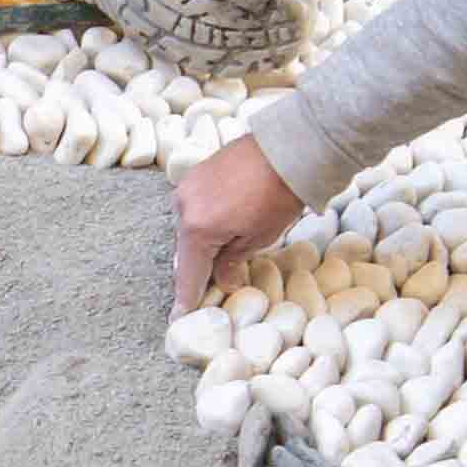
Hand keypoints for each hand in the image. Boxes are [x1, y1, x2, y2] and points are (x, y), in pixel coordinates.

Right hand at [171, 130, 303, 312]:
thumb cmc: (278, 196)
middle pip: (185, 251)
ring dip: (200, 245)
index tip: (179, 318)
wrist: (287, 148)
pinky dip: (203, 223)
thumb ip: (231, 262)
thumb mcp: (258, 239)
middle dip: (194, 271)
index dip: (186, 298)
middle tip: (202, 293)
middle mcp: (183, 207)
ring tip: (215, 261)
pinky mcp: (196, 173)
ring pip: (188, 228)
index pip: (187, 274)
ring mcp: (187, 186)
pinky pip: (193, 208)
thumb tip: (221, 281)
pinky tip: (218, 231)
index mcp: (196, 229)